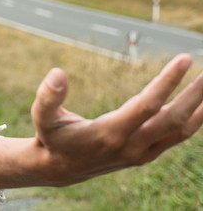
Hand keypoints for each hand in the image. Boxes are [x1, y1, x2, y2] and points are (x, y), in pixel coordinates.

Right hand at [30, 53, 202, 185]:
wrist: (60, 169)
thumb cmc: (52, 137)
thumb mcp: (41, 117)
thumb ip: (48, 96)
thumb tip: (58, 73)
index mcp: (110, 134)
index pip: (147, 105)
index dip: (167, 82)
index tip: (184, 59)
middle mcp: (132, 146)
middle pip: (173, 119)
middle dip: (194, 95)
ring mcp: (142, 153)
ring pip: (180, 130)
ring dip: (199, 108)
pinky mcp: (146, 154)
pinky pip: (176, 137)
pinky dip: (193, 121)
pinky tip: (200, 105)